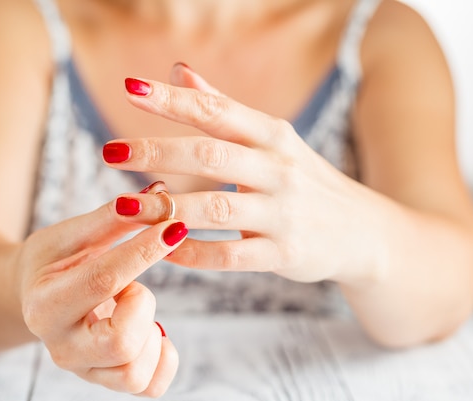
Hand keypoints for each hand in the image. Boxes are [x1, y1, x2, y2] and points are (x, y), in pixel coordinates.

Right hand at [13, 198, 187, 396]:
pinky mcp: (106, 381)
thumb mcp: (73, 234)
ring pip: (135, 372)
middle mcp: (61, 347)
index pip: (104, 279)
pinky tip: (151, 331)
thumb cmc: (54, 259)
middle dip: (142, 304)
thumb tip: (160, 193)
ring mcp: (84, 370)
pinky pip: (150, 387)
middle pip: (121, 342)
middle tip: (132, 286)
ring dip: (150, 331)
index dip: (145, 250)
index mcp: (45, 305)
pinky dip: (162, 358)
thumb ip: (112, 217)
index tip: (175, 225)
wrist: (34, 295)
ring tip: (132, 306)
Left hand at [104, 64, 382, 284]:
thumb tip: (179, 71)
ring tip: (123, 204)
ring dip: (165, 207)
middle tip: (109, 151)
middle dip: (156, 152)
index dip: (173, 100)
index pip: (217, 110)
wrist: (363, 232)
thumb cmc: (303, 180)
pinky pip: (229, 257)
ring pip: (215, 209)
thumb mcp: (272, 140)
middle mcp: (279, 169)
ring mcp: (284, 214)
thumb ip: (223, 108)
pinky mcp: (285, 254)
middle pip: (210, 157)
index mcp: (272, 136)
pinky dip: (192, 253)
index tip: (130, 90)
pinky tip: (162, 249)